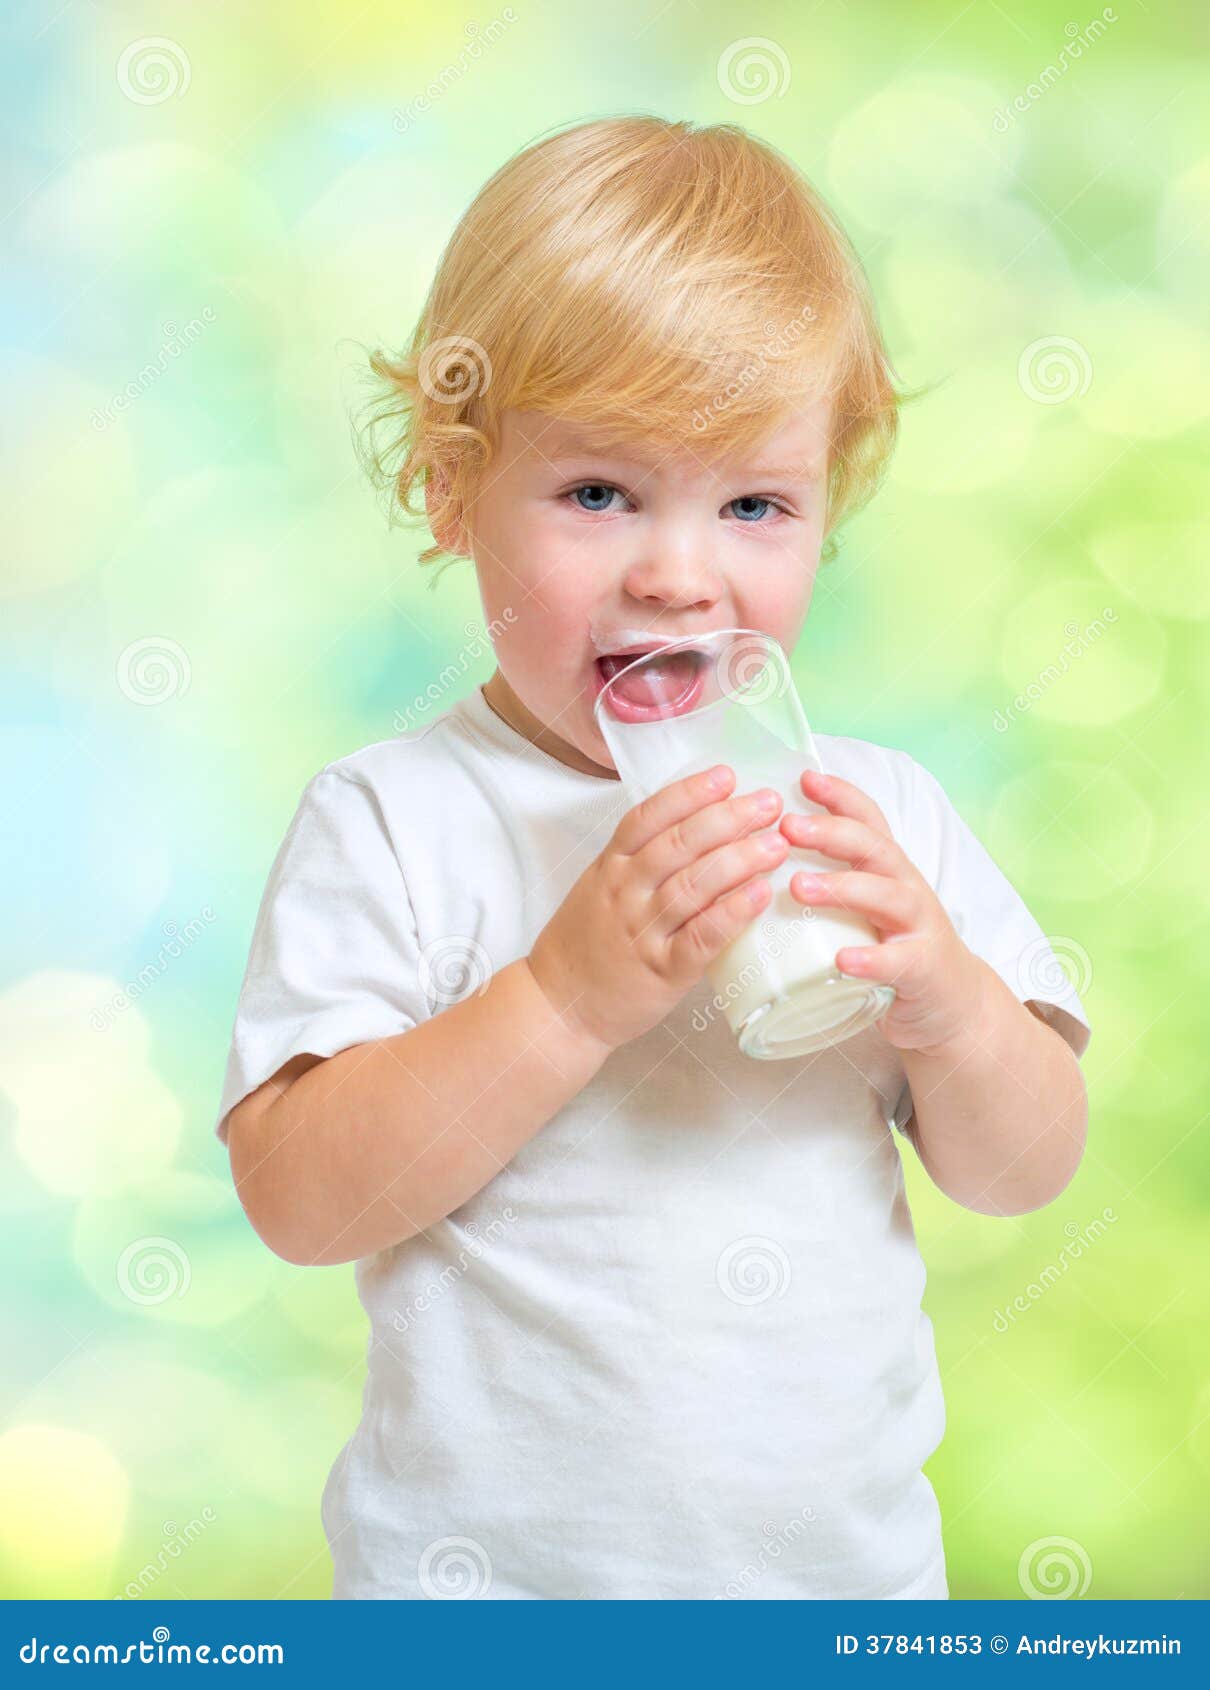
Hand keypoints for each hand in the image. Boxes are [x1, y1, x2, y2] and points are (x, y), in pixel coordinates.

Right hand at [527, 764, 788, 1052]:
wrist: (558, 1007)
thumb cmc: (586, 944)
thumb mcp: (599, 887)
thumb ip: (641, 859)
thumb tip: (700, 824)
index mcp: (611, 866)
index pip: (649, 817)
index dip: (689, 793)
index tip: (727, 776)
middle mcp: (625, 892)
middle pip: (679, 844)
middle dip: (729, 819)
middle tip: (768, 804)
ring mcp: (643, 931)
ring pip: (694, 885)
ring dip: (740, 860)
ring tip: (777, 844)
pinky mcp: (663, 971)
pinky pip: (702, 937)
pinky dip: (732, 913)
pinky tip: (761, 895)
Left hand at [779, 767, 988, 1054]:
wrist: (953, 1003)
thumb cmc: (896, 947)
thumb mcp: (869, 905)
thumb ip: (834, 880)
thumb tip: (766, 857)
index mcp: (888, 869)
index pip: (868, 821)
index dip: (840, 796)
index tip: (803, 778)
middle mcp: (906, 888)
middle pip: (873, 848)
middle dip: (830, 832)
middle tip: (786, 827)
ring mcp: (919, 927)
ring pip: (885, 896)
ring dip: (842, 887)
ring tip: (799, 886)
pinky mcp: (923, 968)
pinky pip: (897, 961)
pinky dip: (870, 959)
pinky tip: (842, 960)